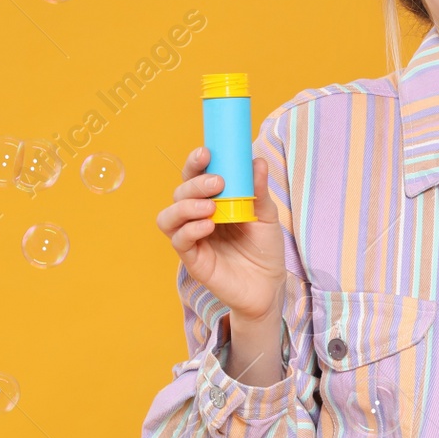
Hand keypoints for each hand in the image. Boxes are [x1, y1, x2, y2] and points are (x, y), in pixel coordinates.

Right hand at [156, 146, 285, 321]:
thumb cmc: (265, 248)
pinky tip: (208, 226)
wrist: (270, 285)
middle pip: (179, 193)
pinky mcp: (193, 260)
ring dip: (185, 206)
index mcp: (212, 202)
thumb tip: (257, 161)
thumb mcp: (266, 215)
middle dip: (194, 184)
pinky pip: (179, 241)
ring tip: (210, 207)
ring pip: (168, 217)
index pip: (194, 177)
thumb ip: (258, 190)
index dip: (194, 163)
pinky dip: (190, 230)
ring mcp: (193, 239)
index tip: (206, 152)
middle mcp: (197, 217)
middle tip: (217, 183)